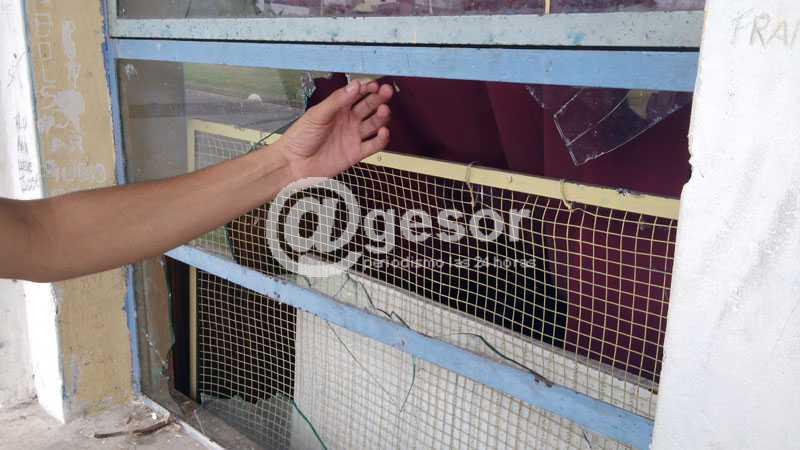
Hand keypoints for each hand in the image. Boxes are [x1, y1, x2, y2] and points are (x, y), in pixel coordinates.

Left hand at [277, 79, 393, 179]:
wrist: (294, 164)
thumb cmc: (300, 137)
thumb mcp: (317, 114)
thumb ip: (337, 101)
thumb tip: (355, 86)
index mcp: (337, 108)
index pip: (356, 94)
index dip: (367, 88)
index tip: (375, 84)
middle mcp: (348, 120)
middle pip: (368, 106)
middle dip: (378, 98)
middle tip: (386, 91)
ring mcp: (353, 136)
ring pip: (374, 124)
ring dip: (381, 116)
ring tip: (384, 110)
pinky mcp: (356, 153)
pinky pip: (373, 145)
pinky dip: (381, 139)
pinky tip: (383, 132)